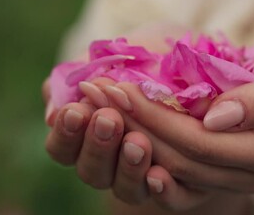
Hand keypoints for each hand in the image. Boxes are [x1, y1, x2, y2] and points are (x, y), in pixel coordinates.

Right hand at [42, 23, 215, 208]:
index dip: (66, 133)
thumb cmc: (152, 53)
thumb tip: (51, 111)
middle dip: (97, 146)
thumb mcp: (120, 53)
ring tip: (137, 142)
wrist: (202, 59)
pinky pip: (171, 199)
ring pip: (126, 189)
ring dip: (127, 168)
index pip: (65, 146)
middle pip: (92, 171)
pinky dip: (162, 191)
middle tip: (108, 119)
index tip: (77, 109)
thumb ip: (84, 76)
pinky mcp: (186, 183)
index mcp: (94, 133)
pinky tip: (160, 175)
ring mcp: (150, 173)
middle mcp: (117, 159)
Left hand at [108, 28, 253, 196]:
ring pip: (174, 167)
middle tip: (95, 92)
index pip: (199, 143)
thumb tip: (214, 118)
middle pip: (179, 159)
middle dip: (133, 125)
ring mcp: (239, 177)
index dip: (153, 118)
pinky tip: (123, 128)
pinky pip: (181, 168)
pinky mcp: (227, 169)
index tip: (116, 88)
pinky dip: (149, 148)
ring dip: (132, 136)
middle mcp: (253, 175)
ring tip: (99, 106)